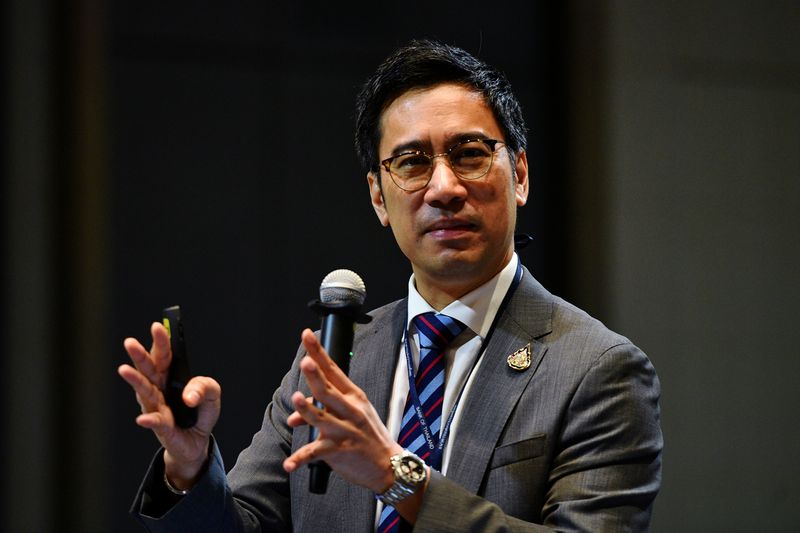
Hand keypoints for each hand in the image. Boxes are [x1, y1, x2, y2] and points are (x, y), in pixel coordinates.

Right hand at [118, 321, 220, 489]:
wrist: (198, 441)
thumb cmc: (200, 413)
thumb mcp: (212, 394)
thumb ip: (204, 387)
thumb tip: (188, 397)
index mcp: (171, 376)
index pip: (165, 356)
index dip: (161, 341)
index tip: (157, 326)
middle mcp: (159, 389)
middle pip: (149, 370)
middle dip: (140, 355)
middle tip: (130, 342)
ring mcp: (157, 407)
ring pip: (146, 392)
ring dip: (135, 381)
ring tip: (124, 369)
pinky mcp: (161, 427)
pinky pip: (155, 422)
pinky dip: (149, 420)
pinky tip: (143, 418)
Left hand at [283, 329, 402, 493]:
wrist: (389, 466)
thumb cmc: (369, 437)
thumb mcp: (350, 418)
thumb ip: (322, 411)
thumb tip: (294, 416)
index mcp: (353, 397)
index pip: (334, 370)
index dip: (319, 353)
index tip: (307, 336)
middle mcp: (350, 411)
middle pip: (328, 391)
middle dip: (316, 376)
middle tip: (305, 362)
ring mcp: (345, 431)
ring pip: (322, 418)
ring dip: (307, 409)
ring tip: (296, 399)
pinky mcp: (339, 451)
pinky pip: (315, 453)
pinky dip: (300, 459)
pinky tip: (288, 464)